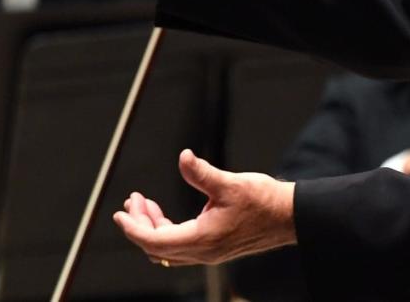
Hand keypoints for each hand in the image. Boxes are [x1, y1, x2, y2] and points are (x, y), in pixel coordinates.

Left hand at [113, 149, 296, 265]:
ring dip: (152, 228)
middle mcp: (202, 252)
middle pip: (156, 247)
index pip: (154, 240)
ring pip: (167, 248)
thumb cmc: (264, 201)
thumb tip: (182, 157)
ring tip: (146, 204)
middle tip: (133, 200)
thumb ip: (201, 172)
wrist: (289, 217)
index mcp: (202, 239)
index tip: (120, 213)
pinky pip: (180, 246)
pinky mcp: (215, 248)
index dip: (133, 228)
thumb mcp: (230, 183)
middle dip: (139, 224)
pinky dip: (167, 231)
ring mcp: (209, 252)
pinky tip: (167, 214)